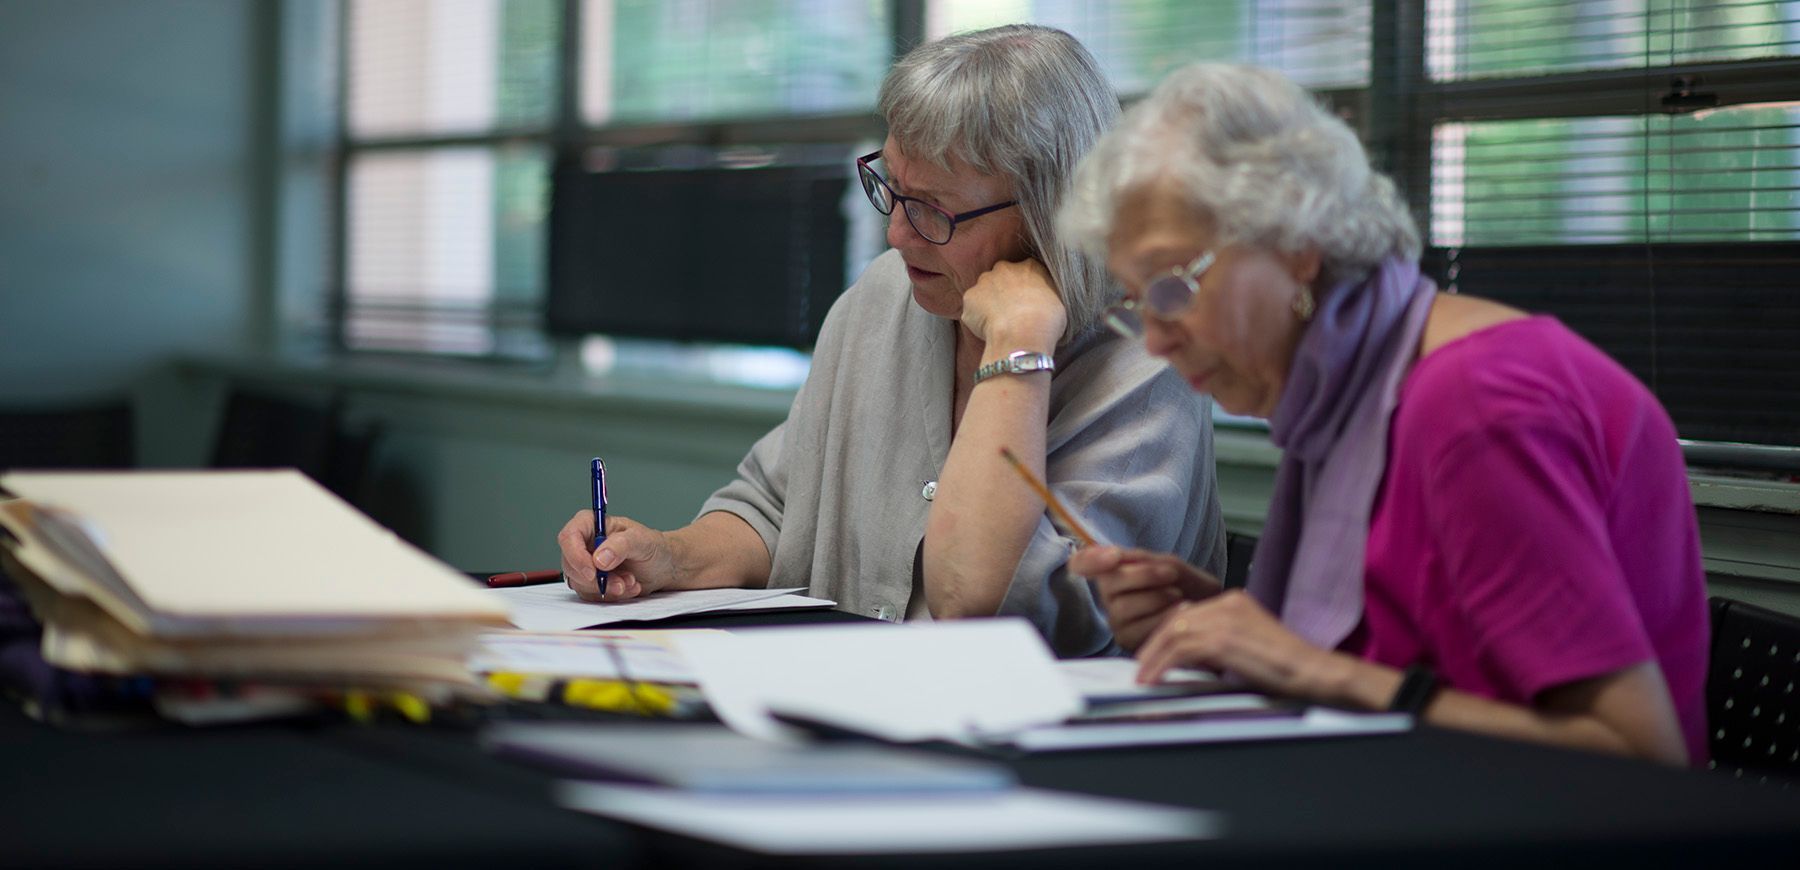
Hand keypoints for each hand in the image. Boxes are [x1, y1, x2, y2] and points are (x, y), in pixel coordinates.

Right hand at [555, 512, 677, 601]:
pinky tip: (629, 587)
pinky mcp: (591, 583)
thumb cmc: (653, 547)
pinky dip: (611, 595)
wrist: (663, 567)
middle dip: (596, 579)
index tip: (592, 571)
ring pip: (580, 583)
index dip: (576, 555)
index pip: (569, 537)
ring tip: (631, 581)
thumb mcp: (642, 540)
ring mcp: (586, 565)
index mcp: (591, 524)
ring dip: (607, 588)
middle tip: (621, 582)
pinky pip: (591, 594)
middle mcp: (584, 544)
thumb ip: (621, 545)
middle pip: (570, 564)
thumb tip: (598, 559)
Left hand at [959, 258, 1066, 347]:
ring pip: (984, 291)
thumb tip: (1044, 303)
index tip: (1027, 302)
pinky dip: (976, 318)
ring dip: (988, 303)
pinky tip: (986, 331)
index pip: (1026, 272)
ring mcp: (985, 281)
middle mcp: (1005, 268)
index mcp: (1031, 267)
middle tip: (1011, 313)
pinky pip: (972, 308)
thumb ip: (1047, 296)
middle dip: (1003, 291)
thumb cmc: (1047, 320)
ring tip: (998, 324)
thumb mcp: (1059, 303)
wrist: (1023, 332)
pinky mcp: (970, 297)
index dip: (1025, 288)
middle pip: (1001, 276)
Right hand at [1071, 546, 1220, 651]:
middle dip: (1144, 575)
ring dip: (1158, 597)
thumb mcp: (1169, 564)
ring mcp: (1116, 621)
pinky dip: (1165, 616)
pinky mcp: (1129, 642)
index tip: (1114, 556)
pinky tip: (1181, 610)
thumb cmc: (1187, 586)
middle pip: (1110, 582)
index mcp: (1112, 572)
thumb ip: (1142, 559)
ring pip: (1125, 606)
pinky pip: (1141, 627)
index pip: (1081, 563)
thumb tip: (1114, 555)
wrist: (1211, 610)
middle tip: (1170, 574)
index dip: (1090, 559)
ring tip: (1178, 595)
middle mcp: (1108, 597)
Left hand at [1135, 590, 1344, 697]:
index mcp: (1234, 600)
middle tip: (1141, 667)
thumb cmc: (1286, 666)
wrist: (1312, 671)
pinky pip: (1181, 650)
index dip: (1166, 635)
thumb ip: (1218, 643)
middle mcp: (1228, 603)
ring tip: (1143, 677)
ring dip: (1153, 658)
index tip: (1153, 653)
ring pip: (1173, 634)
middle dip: (1154, 646)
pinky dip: (1162, 666)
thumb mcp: (1246, 647)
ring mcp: (1225, 618)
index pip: (1187, 613)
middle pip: (1176, 621)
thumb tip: (1187, 654)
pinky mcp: (1223, 639)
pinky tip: (1154, 680)